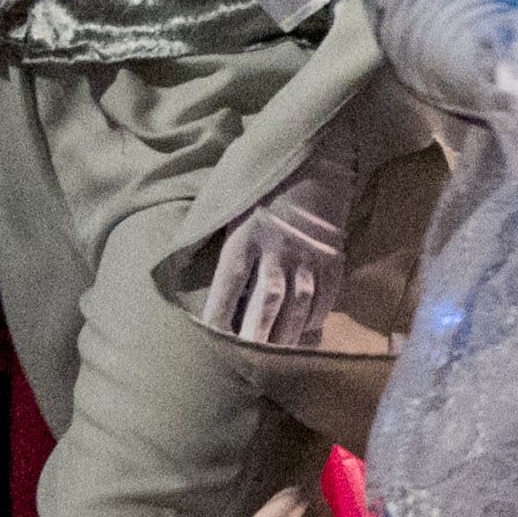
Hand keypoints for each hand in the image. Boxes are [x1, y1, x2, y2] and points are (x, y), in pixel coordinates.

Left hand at [202, 150, 356, 348]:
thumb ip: (213, 225)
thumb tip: (183, 254)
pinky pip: (325, 296)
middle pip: (266, 302)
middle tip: (244, 363)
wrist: (321, 153)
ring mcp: (310, 256)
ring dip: (286, 334)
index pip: (228, 283)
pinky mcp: (334, 256)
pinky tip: (304, 330)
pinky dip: (315, 316)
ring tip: (275, 358)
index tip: (207, 339)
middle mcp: (278, 249)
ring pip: (298, 305)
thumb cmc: (266, 173)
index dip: (218, 314)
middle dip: (254, 335)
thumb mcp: (231, 194)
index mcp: (246, 234)